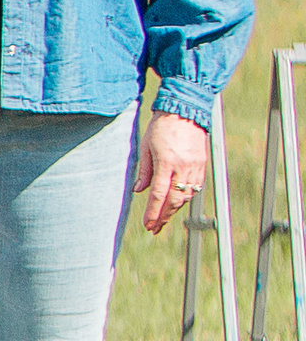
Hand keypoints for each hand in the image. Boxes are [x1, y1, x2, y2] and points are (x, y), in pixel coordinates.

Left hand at [134, 111, 210, 234]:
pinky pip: (195, 187)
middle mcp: (183, 167)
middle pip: (175, 200)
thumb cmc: (161, 127)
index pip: (159, 194)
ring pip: (187, 196)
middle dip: (164, 216)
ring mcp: (195, 167)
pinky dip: (186, 197)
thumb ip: (144, 171)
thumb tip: (139, 191)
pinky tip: (177, 203)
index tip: (148, 224)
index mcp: (167, 163)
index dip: (153, 212)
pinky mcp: (202, 165)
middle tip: (154, 228)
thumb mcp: (146, 148)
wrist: (184, 112)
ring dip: (175, 209)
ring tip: (163, 218)